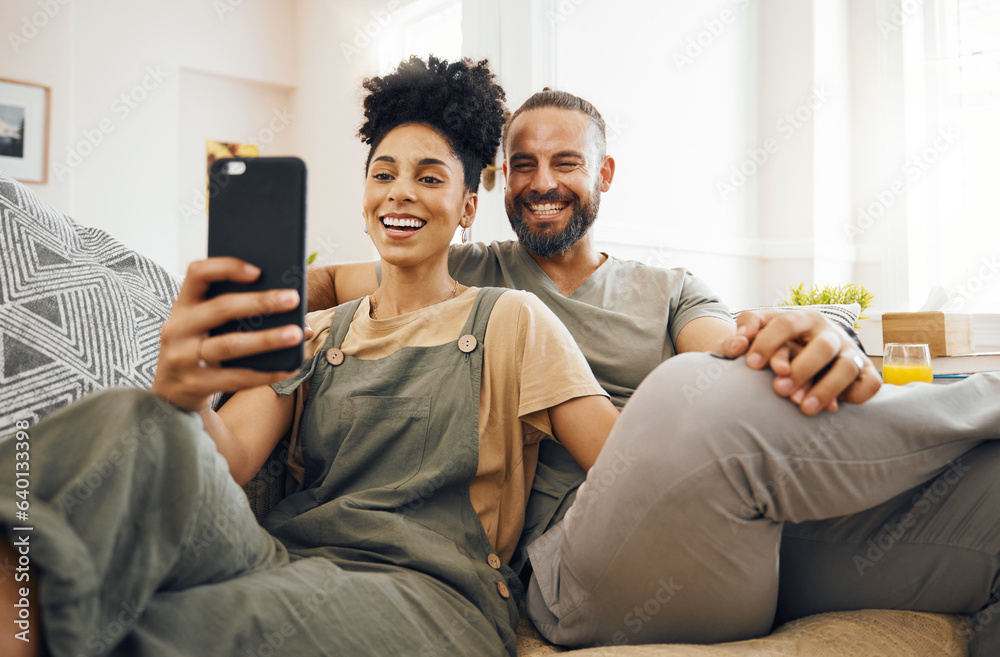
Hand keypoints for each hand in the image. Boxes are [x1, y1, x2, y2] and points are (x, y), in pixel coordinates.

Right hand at [151, 258, 302, 411]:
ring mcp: (182, 358)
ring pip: (229, 345)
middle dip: (260, 302)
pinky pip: (235, 379)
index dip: (226, 267)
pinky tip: (289, 369)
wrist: (171, 394)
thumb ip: (240, 314)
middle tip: (293, 299)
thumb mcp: (207, 327)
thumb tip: (295, 314)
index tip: (258, 271)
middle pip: (220, 308)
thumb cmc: (202, 348)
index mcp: (183, 305)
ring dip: (267, 339)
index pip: (197, 273)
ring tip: (296, 334)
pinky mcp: (194, 384)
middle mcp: (178, 328)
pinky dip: (265, 374)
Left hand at [723, 309, 880, 414]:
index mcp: (804, 318)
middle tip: (779, 390)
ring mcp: (850, 352)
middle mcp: (830, 333)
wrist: (811, 345)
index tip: (751, 364)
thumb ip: (748, 328)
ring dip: (825, 388)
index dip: (768, 342)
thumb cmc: (781, 339)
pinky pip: (870, 384)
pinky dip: (857, 395)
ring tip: (803, 408)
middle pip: (822, 346)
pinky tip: (834, 408)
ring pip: (847, 367)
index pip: (787, 323)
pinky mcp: (865, 372)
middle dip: (801, 369)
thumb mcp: (764, 327)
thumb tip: (736, 345)